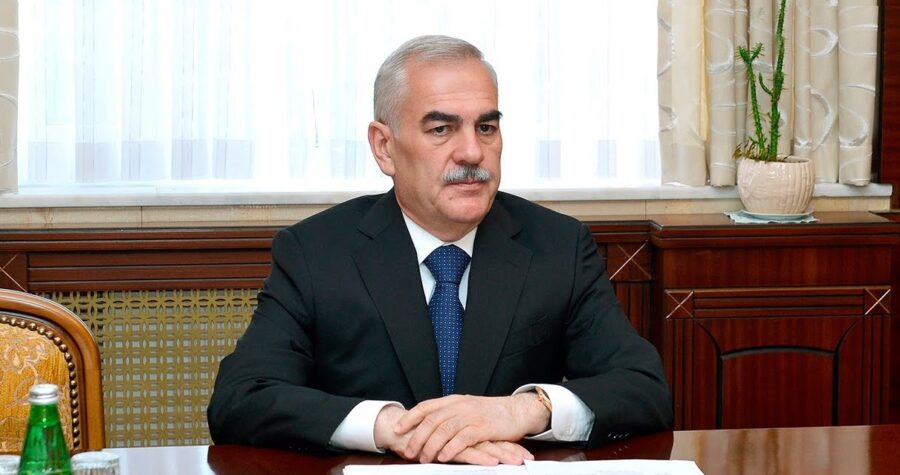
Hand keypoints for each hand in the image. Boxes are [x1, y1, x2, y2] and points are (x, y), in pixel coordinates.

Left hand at [394, 393, 549, 462]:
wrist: (516, 411)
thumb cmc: (491, 413)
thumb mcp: (467, 409)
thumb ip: (449, 415)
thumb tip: (429, 425)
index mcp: (453, 400)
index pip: (426, 407)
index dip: (410, 418)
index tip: (397, 429)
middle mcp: (459, 406)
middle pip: (431, 420)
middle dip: (417, 437)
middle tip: (408, 451)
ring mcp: (471, 415)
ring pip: (443, 430)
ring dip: (431, 446)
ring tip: (423, 458)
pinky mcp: (482, 427)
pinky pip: (462, 438)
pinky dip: (450, 448)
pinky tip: (443, 457)